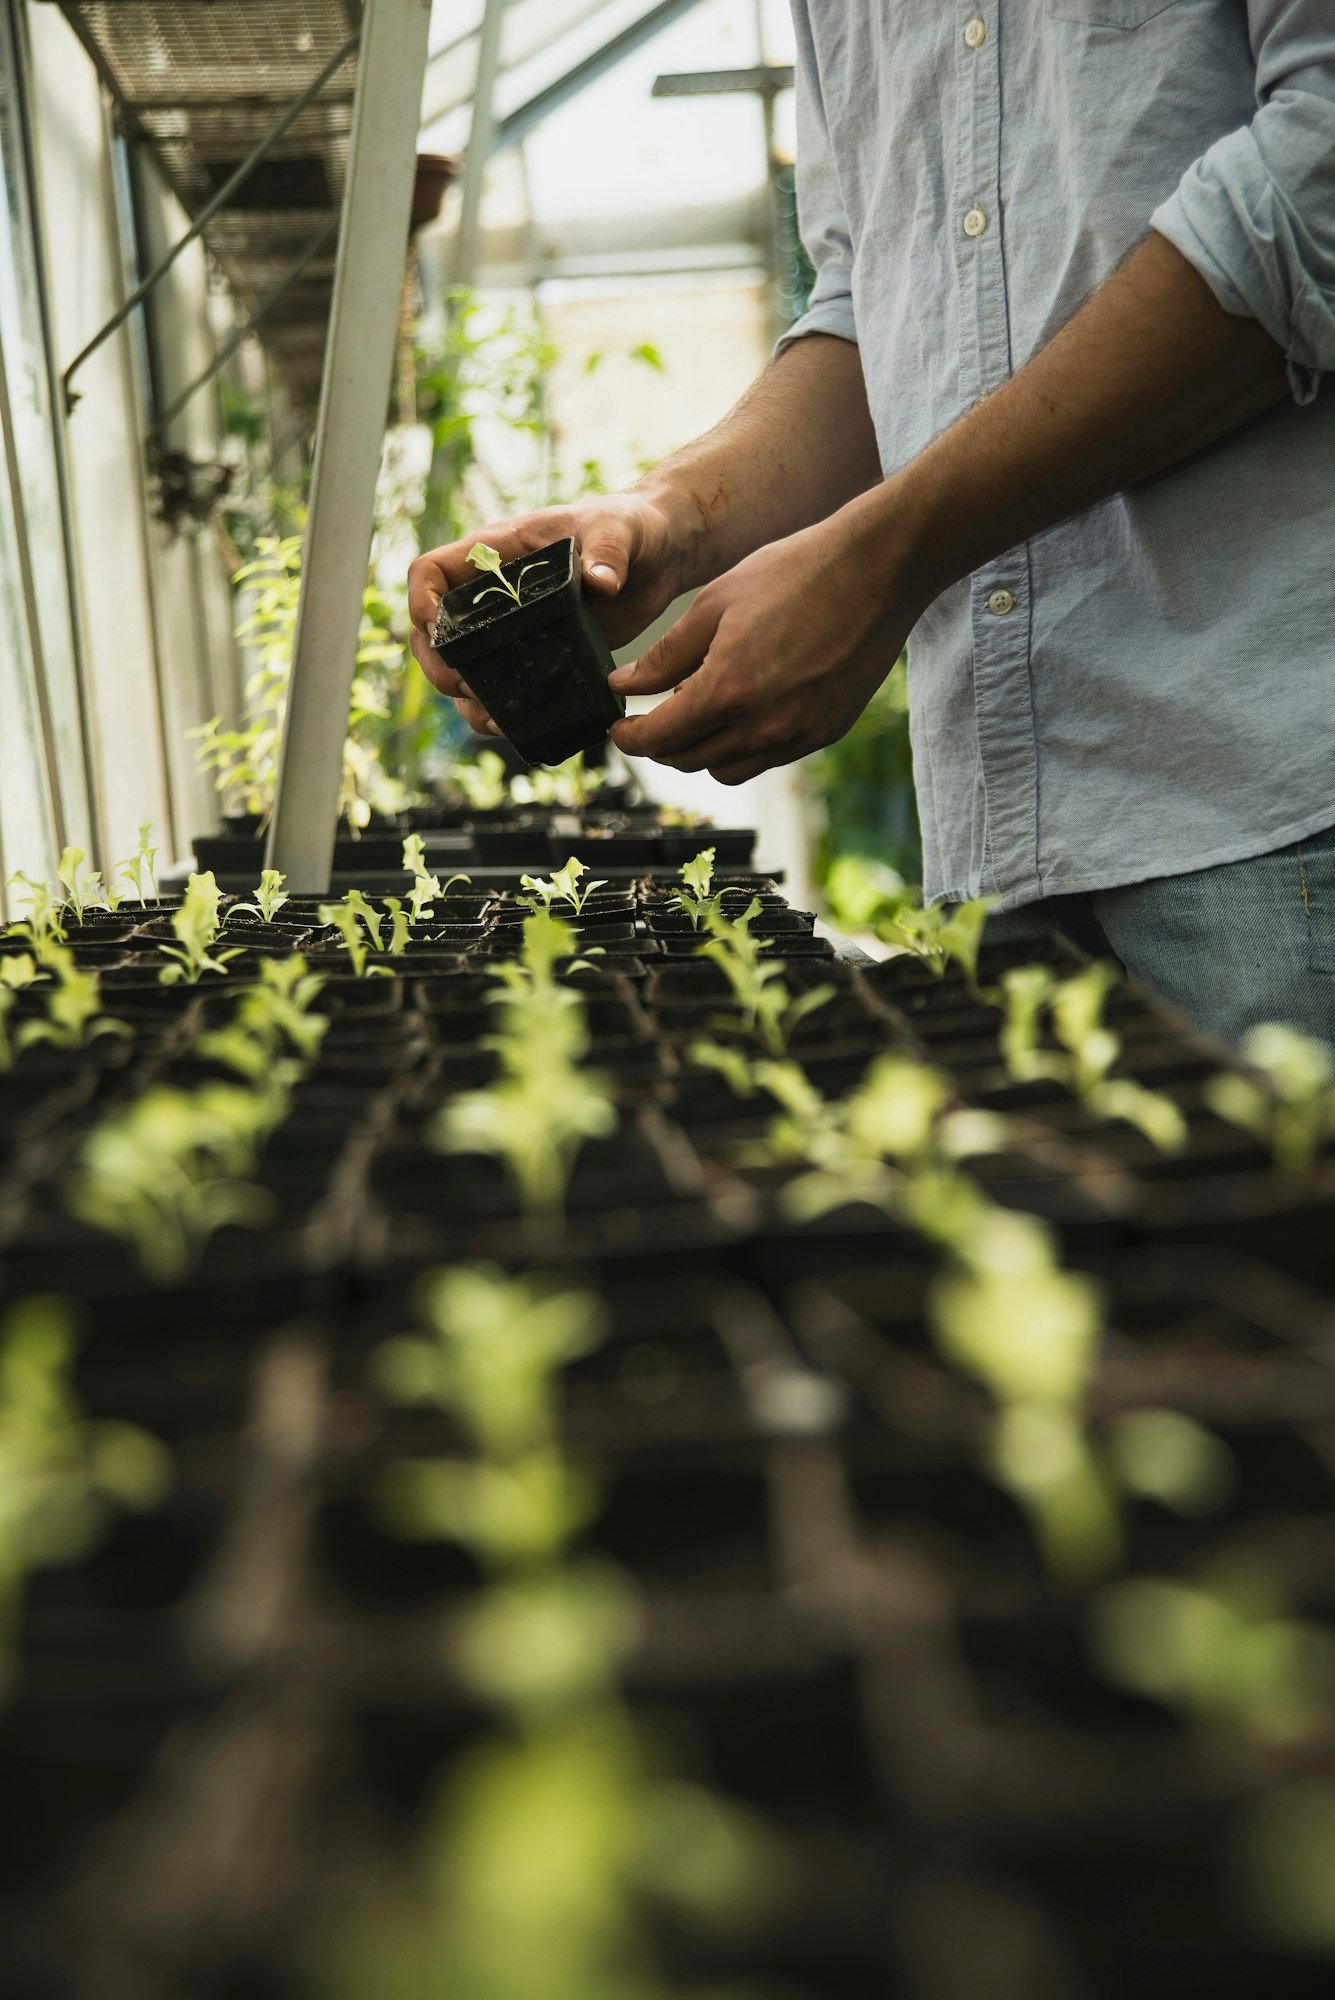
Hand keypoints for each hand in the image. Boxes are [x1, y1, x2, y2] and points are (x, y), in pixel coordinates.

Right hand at [408, 491, 686, 735]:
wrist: (659, 557)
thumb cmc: (629, 527)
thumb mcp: (618, 530)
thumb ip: (608, 551)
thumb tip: (602, 583)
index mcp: (496, 553)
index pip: (430, 572)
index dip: (420, 601)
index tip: (434, 629)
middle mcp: (492, 594)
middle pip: (433, 633)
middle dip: (438, 665)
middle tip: (463, 687)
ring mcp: (510, 630)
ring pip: (462, 669)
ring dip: (467, 700)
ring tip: (495, 720)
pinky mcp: (535, 657)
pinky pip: (501, 689)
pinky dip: (500, 711)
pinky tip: (516, 727)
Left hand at [607, 500, 918, 784]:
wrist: (877, 571)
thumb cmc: (795, 573)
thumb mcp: (714, 603)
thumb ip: (664, 655)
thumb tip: (622, 684)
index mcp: (727, 690)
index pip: (658, 739)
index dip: (628, 737)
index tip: (618, 726)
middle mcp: (762, 726)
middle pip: (688, 761)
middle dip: (660, 744)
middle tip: (650, 718)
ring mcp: (797, 736)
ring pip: (726, 769)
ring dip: (701, 749)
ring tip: (700, 709)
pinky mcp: (824, 734)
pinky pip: (767, 758)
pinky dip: (742, 744)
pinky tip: (743, 707)